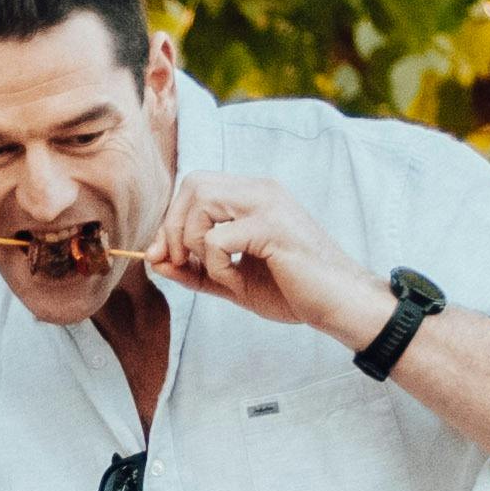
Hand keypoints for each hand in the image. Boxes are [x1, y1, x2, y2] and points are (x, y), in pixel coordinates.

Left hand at [147, 179, 392, 348]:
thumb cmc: (291, 291)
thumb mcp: (230, 281)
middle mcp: (260, 191)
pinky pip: (216, 238)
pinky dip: (215, 264)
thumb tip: (151, 260)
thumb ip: (192, 269)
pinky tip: (235, 280)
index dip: (172, 221)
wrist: (338, 306)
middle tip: (178, 264)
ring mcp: (268, 205)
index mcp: (253, 197)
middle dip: (173, 227)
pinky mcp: (272, 227)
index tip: (167, 258)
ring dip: (193, 244)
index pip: (195, 186)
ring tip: (217, 273)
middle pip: (193, 184)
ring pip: (201, 202)